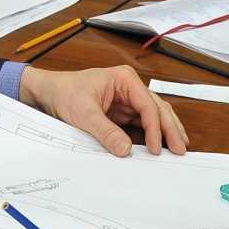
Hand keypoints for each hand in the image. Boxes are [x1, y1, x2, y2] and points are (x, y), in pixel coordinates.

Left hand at [19, 65, 188, 156]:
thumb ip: (105, 131)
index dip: (156, 128)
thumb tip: (125, 149)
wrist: (47, 93)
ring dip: (166, 131)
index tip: (157, 148)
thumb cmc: (64, 92)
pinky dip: (152, 134)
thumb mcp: (83, 113)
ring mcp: (127, 100)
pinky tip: (161, 145)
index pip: (148, 105)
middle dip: (170, 129)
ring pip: (154, 116)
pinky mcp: (121, 113)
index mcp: (124, 79)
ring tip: (179, 147)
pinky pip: (141, 124)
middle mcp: (129, 88)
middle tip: (181, 149)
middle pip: (157, 109)